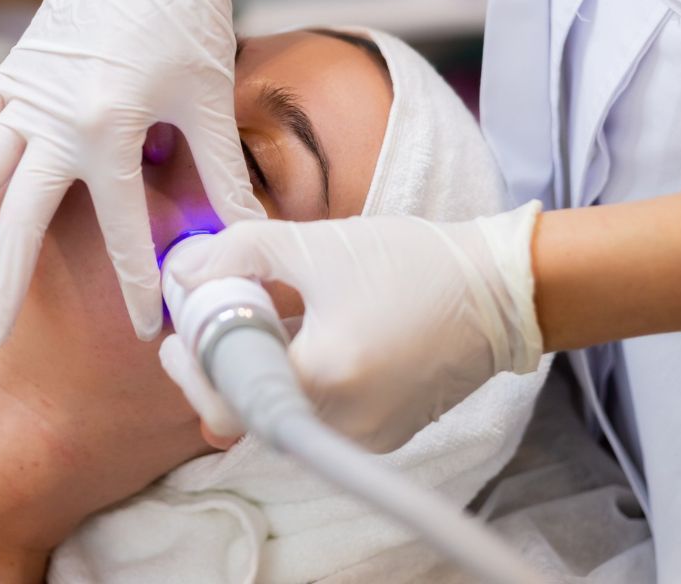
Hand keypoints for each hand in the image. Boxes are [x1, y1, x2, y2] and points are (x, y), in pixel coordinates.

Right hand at [0, 0, 263, 351]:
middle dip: (3, 284)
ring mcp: (26, 91)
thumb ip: (221, 170)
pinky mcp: (15, 68)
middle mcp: (54, 115)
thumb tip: (246, 234)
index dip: (137, 282)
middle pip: (20, 217)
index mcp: (110, 124)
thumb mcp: (209, 93)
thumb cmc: (188, 9)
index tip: (143, 332)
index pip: (121, 226)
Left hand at [164, 205, 544, 451]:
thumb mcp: (313, 244)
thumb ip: (237, 254)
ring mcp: (364, 437)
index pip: (223, 399)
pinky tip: (309, 336)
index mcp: (322, 376)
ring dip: (260, 368)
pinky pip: (315, 415)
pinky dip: (298, 380)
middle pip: (247, 410)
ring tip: (268, 316)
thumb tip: (182, 273)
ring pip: (280, 413)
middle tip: (215, 319)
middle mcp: (342, 422)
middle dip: (222, 363)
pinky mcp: (381, 437)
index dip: (191, 364)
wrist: (498, 292)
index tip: (182, 330)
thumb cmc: (410, 263)